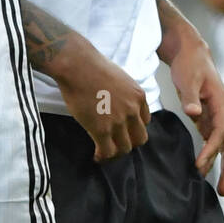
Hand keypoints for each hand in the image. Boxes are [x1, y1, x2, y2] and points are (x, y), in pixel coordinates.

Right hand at [53, 34, 150, 163]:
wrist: (78, 66)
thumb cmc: (94, 67)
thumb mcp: (121, 79)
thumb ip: (125, 95)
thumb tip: (119, 105)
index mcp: (138, 96)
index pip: (145, 121)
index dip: (133, 128)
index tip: (122, 130)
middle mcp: (132, 110)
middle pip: (139, 139)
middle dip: (128, 142)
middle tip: (115, 142)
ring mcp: (118, 121)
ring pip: (125, 148)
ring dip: (115, 151)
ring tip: (104, 150)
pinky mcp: (101, 130)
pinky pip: (107, 152)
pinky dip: (102, 157)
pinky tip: (96, 155)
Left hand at [168, 34, 223, 195]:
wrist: (190, 51)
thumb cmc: (189, 62)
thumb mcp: (187, 77)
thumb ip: (190, 95)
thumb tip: (194, 113)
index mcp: (221, 101)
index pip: (221, 131)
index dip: (212, 150)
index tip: (200, 165)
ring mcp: (218, 115)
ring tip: (219, 187)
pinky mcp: (209, 118)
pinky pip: (216, 141)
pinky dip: (213, 156)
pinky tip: (205, 169)